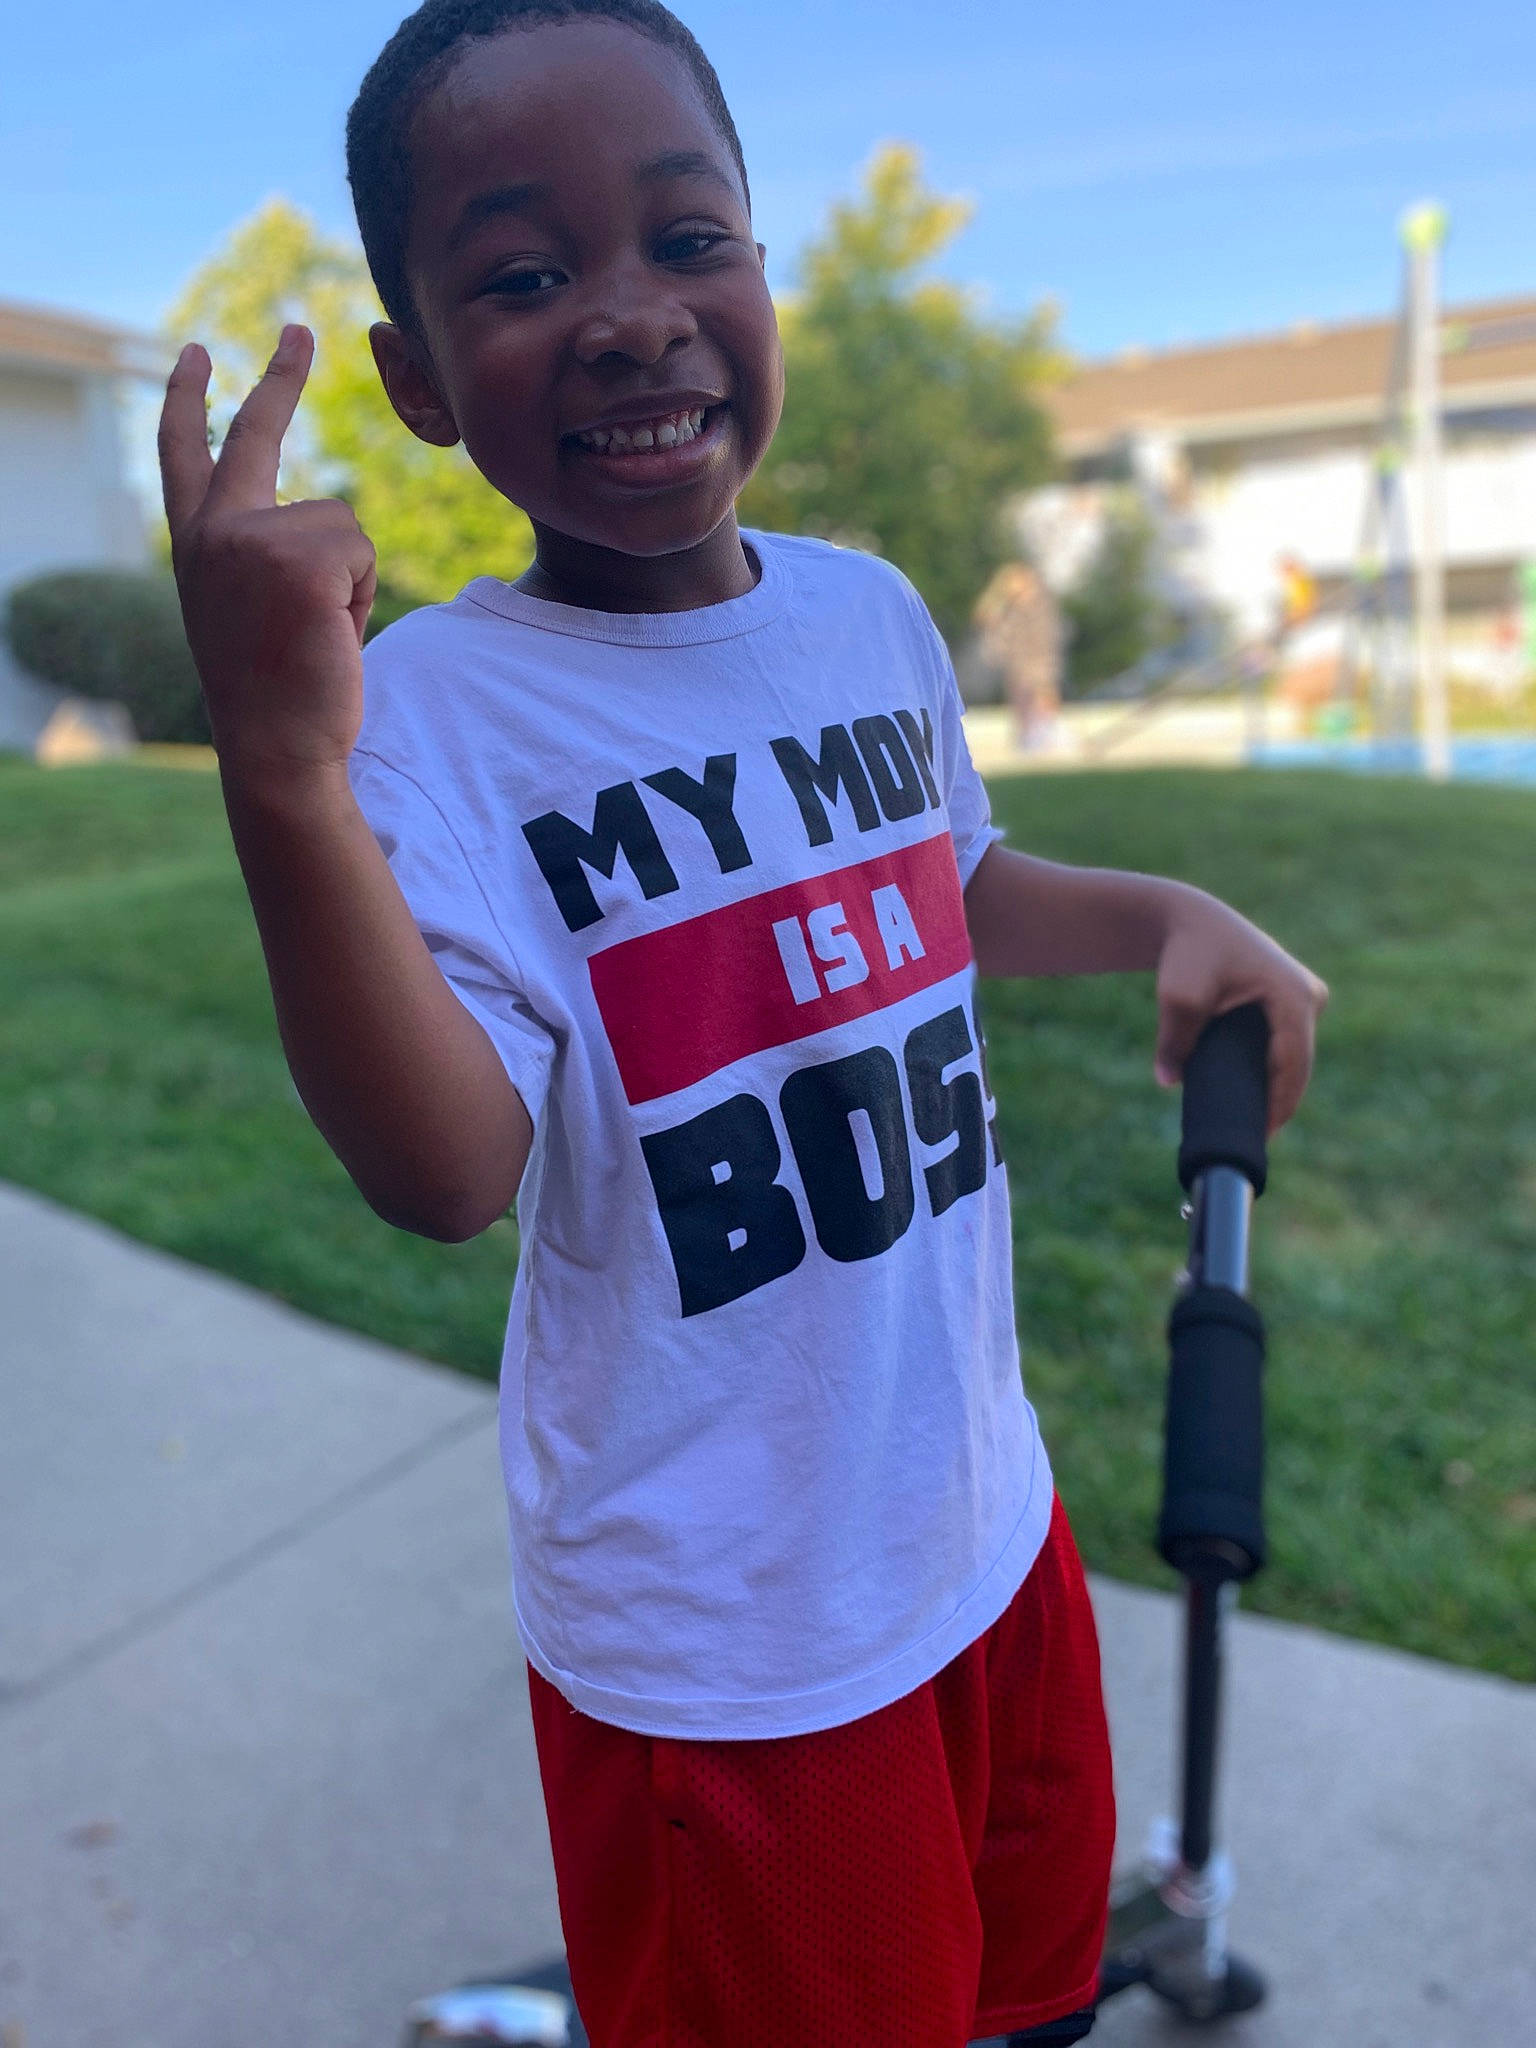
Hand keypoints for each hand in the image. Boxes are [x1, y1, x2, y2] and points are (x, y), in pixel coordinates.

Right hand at [158, 325, 376, 782]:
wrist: (278, 748)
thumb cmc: (279, 694)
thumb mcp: (255, 611)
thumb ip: (266, 556)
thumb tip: (324, 526)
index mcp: (195, 544)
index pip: (187, 454)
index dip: (189, 400)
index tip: (196, 353)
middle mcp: (212, 530)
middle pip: (255, 433)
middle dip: (280, 376)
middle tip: (298, 328)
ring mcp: (250, 538)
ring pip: (341, 521)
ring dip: (350, 579)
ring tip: (320, 631)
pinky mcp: (298, 554)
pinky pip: (361, 546)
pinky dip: (362, 593)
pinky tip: (332, 630)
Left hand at [1152, 891, 1328, 1134]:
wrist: (1190, 918)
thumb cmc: (1187, 953)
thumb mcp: (1178, 997)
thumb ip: (1173, 1041)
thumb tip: (1167, 1081)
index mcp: (1293, 996)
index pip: (1294, 1064)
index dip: (1280, 1104)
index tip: (1261, 1135)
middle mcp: (1309, 994)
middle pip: (1299, 1063)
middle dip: (1279, 1101)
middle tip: (1255, 1138)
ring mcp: (1305, 994)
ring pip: (1295, 1054)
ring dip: (1278, 1085)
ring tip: (1255, 1124)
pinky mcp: (1293, 998)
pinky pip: (1289, 1043)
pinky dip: (1273, 1067)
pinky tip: (1259, 1097)